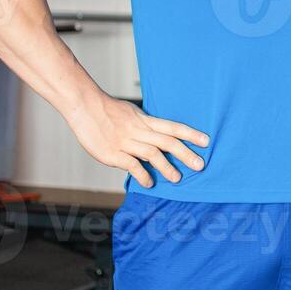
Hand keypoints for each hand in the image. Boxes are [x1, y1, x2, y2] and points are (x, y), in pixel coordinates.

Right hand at [66, 92, 207, 188]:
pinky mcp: (112, 153)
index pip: (173, 126)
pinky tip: (149, 183)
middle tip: (200, 166)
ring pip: (152, 154)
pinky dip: (142, 175)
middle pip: (168, 142)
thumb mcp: (132, 113)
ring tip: (177, 178)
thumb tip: (160, 135)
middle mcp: (139, 130)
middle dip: (186, 154)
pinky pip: (131, 165)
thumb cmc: (108, 110)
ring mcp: (126, 142)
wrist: (84, 106)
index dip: (191, 134)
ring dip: (167, 167)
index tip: (206, 141)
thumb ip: (146, 125)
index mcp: (145, 120)